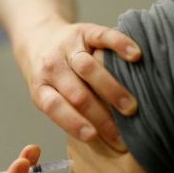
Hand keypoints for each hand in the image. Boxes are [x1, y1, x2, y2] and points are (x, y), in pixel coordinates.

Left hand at [13, 16, 141, 150]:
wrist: (38, 37)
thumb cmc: (50, 77)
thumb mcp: (47, 95)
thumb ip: (67, 112)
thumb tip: (100, 141)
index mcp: (41, 88)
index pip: (54, 107)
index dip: (73, 122)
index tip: (93, 136)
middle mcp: (51, 67)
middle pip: (76, 93)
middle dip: (100, 115)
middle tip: (123, 134)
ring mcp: (67, 47)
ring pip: (88, 67)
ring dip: (111, 89)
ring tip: (131, 107)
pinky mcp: (84, 30)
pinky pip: (103, 36)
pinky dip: (120, 45)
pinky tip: (135, 56)